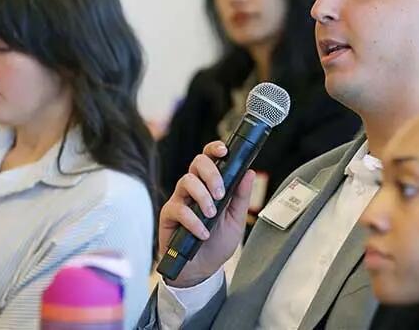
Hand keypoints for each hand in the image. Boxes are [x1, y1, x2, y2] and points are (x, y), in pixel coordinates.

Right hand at [158, 141, 254, 287]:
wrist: (203, 269)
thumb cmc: (217, 243)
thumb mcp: (236, 220)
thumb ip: (241, 196)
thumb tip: (249, 173)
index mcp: (210, 185)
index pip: (209, 159)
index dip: (214, 149)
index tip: (224, 150)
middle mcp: (193, 189)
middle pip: (197, 163)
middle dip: (211, 174)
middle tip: (220, 193)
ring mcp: (180, 200)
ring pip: (186, 181)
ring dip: (202, 196)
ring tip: (211, 214)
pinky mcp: (169, 216)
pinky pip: (178, 209)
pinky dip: (193, 221)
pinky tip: (202, 232)